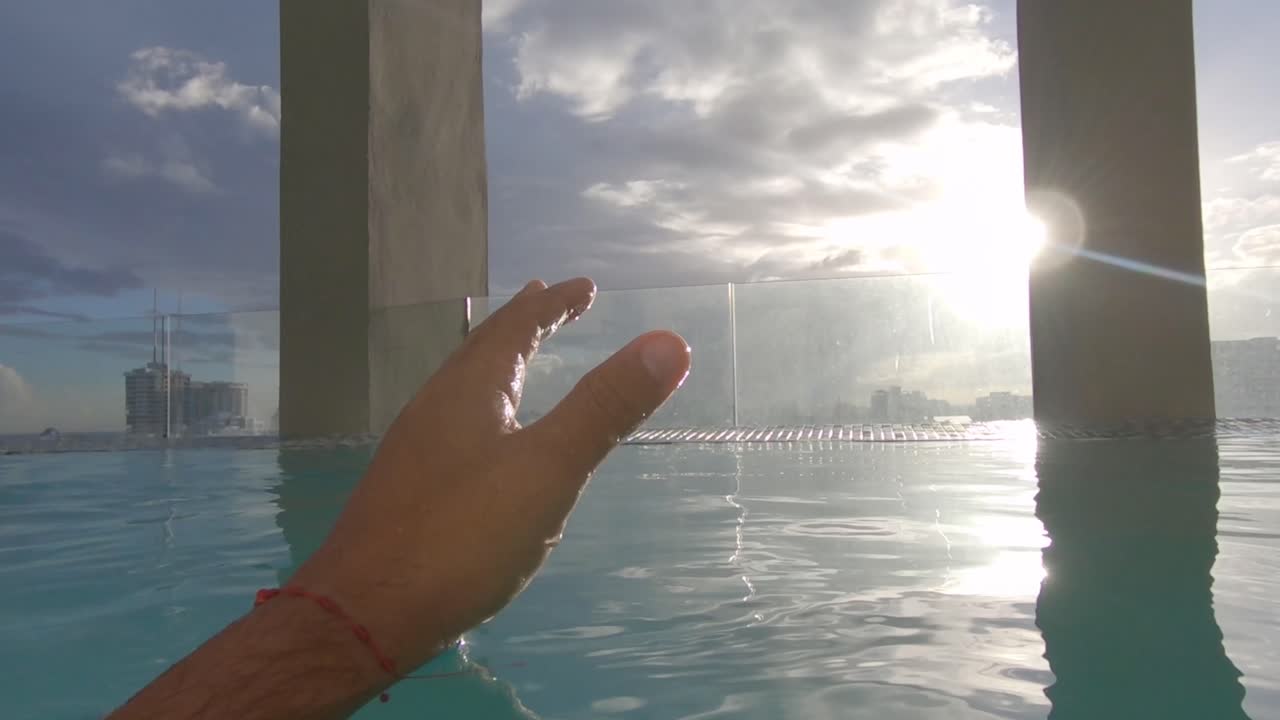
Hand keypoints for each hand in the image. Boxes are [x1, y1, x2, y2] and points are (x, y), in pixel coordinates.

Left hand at [289, 278, 690, 673]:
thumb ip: (605, 409)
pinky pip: (453, 427)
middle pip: (483, 351)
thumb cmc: (461, 537)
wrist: (361, 614)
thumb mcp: (548, 469)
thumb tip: (669, 342)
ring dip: (499, 366)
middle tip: (553, 303)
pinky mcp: (408, 492)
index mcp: (469, 392)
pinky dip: (484, 411)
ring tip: (522, 362)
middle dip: (523, 324)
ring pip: (463, 390)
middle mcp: (435, 409)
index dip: (552, 305)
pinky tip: (486, 448)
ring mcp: (415, 451)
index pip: (515, 329)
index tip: (585, 287)